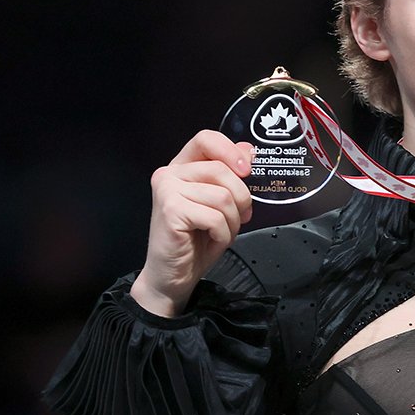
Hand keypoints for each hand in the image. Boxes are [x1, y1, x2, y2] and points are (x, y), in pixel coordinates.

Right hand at [131, 130, 253, 315]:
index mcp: (181, 167)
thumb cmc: (196, 241)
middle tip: (239, 218)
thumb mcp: (219, 203)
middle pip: (222, 170)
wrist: (173, 276)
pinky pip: (215, 217)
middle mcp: (169, 174)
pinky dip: (223, 233)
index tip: (247, 170)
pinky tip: (211, 240)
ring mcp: (167, 191)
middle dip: (241, 198)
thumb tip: (248, 149)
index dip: (230, 150)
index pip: (205, 138)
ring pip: (223, 196)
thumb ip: (230, 175)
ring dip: (232, 221)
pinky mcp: (170, 210)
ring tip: (221, 232)